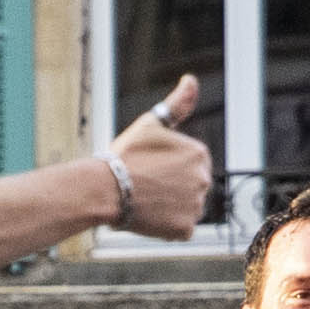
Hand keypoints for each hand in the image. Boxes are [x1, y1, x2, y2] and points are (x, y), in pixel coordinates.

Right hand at [96, 71, 214, 237]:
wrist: (105, 188)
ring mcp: (195, 205)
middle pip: (188, 187)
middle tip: (144, 185)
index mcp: (199, 153)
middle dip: (170, 188)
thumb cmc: (125, 155)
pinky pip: (180, 229)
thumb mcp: (151, 124)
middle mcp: (204, 179)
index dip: (165, 167)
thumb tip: (191, 79)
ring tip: (145, 200)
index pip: (187, 165)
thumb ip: (177, 104)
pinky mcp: (185, 228)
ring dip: (169, 207)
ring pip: (185, 208)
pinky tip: (149, 216)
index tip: (147, 167)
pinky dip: (166, 226)